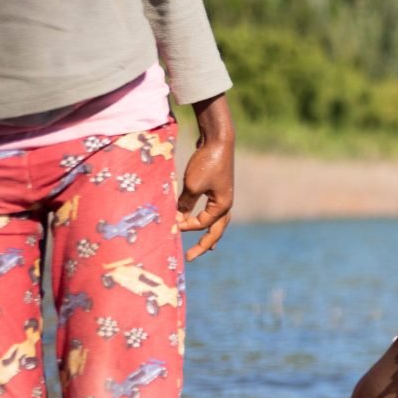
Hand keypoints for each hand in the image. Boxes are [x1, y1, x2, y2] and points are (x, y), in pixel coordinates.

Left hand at [177, 94, 234, 260]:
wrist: (219, 141)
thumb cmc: (206, 163)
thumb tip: (177, 216)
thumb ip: (185, 203)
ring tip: (208, 247)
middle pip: (216, 230)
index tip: (171, 226)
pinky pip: (213, 210)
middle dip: (204, 244)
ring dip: (211, 234)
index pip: (202, 223)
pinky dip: (208, 218)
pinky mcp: (218, 189)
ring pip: (218, 221)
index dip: (186, 226)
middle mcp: (226, 204)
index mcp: (222, 206)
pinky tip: (201, 219)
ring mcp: (224, 196)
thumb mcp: (192, 185)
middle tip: (192, 257)